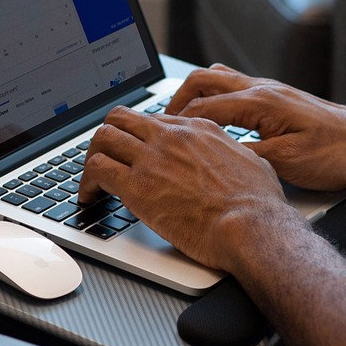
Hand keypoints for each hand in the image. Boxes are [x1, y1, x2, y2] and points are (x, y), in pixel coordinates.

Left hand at [78, 105, 295, 271]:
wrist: (252, 226)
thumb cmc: (258, 203)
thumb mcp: (251, 161)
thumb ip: (232, 154)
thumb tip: (233, 158)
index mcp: (197, 128)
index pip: (153, 120)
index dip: (138, 136)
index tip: (133, 151)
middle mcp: (171, 136)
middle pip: (122, 118)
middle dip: (108, 137)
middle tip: (104, 157)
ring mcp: (151, 158)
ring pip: (103, 138)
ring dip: (92, 157)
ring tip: (91, 178)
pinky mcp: (137, 186)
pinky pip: (97, 170)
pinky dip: (86, 183)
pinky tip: (89, 197)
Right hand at [167, 64, 345, 191]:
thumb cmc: (337, 153)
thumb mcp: (288, 162)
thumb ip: (247, 154)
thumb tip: (213, 154)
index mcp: (261, 103)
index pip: (203, 108)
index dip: (175, 123)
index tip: (154, 136)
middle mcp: (262, 89)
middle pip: (204, 81)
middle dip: (176, 99)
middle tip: (160, 123)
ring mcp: (270, 89)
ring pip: (219, 78)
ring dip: (195, 94)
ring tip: (180, 119)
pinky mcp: (278, 97)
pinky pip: (234, 87)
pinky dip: (214, 98)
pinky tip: (214, 118)